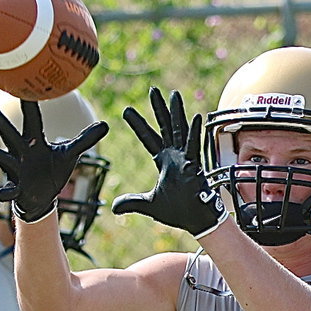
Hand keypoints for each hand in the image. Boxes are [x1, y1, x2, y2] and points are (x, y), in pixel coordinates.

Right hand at [0, 100, 108, 222]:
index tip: (20, 85)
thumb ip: (85, 140)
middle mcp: (21, 152)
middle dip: (2, 125)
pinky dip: (4, 192)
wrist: (42, 196)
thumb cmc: (53, 170)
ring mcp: (15, 170)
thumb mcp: (70, 154)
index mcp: (34, 141)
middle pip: (10, 135)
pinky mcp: (15, 189)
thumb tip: (105, 125)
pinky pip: (6, 190)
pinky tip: (1, 194)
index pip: (32, 119)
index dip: (28, 103)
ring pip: (2, 159)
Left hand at [112, 87, 227, 238]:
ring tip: (173, 95)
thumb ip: (132, 202)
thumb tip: (114, 207)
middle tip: (152, 90)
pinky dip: (194, 132)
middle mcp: (175, 156)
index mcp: (165, 162)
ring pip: (180, 130)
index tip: (127, 110)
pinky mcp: (195, 166)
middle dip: (159, 108)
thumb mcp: (149, 205)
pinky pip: (194, 146)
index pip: (149, 138)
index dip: (139, 125)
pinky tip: (195, 117)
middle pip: (165, 126)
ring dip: (177, 112)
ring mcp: (186, 159)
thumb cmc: (178, 211)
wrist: (196, 220)